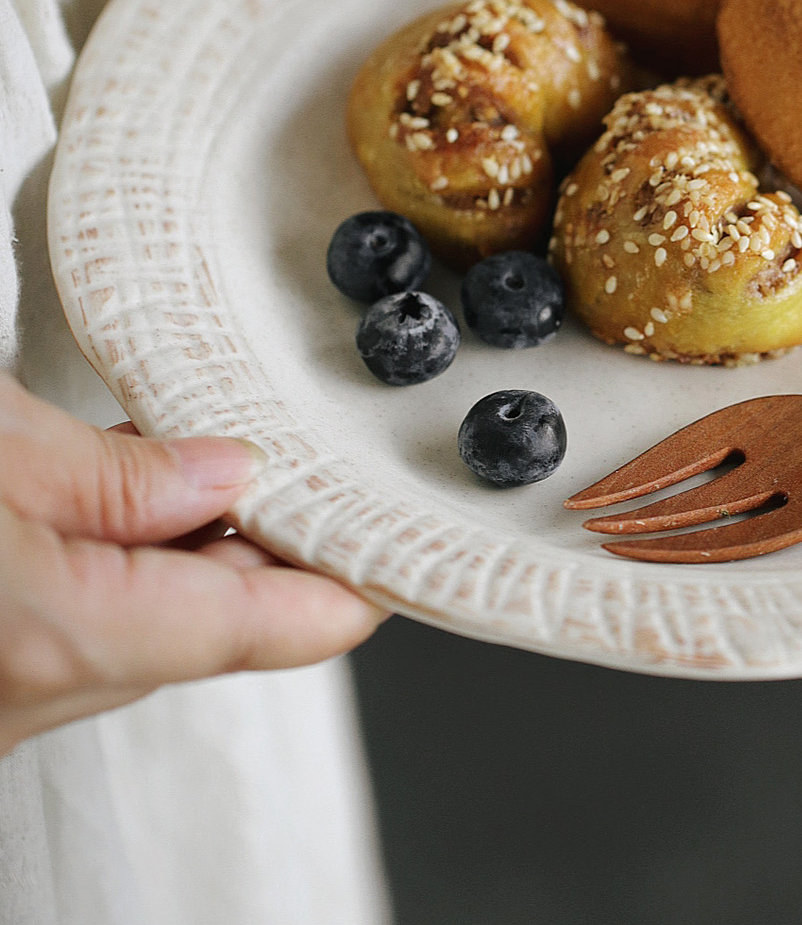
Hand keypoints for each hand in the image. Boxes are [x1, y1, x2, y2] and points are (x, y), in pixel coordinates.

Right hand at [0, 374, 384, 754]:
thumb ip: (118, 473)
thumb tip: (225, 475)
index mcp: (54, 636)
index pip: (261, 627)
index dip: (348, 584)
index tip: (403, 547)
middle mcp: (24, 697)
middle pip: (207, 627)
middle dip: (272, 545)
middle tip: (327, 475)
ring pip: (141, 629)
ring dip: (194, 551)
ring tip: (237, 464)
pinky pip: (79, 630)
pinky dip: (121, 566)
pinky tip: (136, 495)